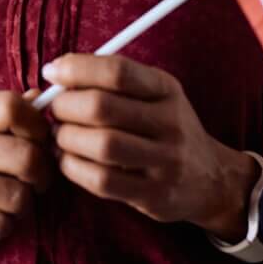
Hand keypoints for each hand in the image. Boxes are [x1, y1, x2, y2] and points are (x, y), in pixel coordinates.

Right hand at [0, 90, 54, 246]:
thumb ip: (9, 113)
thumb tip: (40, 95)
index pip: (11, 107)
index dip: (39, 127)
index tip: (40, 143)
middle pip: (26, 158)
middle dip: (42, 175)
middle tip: (36, 181)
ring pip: (17, 197)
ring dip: (23, 205)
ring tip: (10, 200)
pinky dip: (5, 225)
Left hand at [43, 53, 254, 237]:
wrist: (210, 178)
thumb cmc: (163, 128)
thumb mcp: (153, 94)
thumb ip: (111, 80)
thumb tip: (55, 71)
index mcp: (166, 89)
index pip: (117, 71)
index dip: (77, 68)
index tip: (52, 71)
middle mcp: (170, 123)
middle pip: (102, 108)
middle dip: (65, 106)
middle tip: (54, 110)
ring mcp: (165, 161)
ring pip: (101, 145)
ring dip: (67, 139)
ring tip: (60, 136)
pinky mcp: (155, 195)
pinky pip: (102, 181)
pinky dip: (73, 168)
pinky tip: (68, 160)